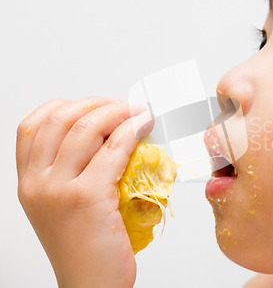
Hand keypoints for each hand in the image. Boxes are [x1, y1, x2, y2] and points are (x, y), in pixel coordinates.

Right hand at [16, 97, 153, 287]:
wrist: (91, 285)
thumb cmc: (85, 248)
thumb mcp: (63, 205)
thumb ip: (71, 171)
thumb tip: (106, 136)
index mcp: (28, 183)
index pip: (32, 127)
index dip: (64, 106)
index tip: (92, 105)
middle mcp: (37, 183)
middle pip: (59, 120)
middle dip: (95, 103)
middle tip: (121, 106)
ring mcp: (59, 189)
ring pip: (86, 129)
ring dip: (117, 112)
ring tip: (136, 113)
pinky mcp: (88, 197)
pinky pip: (114, 149)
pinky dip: (131, 130)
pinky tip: (143, 127)